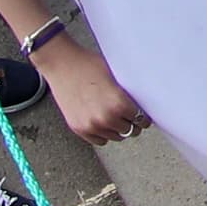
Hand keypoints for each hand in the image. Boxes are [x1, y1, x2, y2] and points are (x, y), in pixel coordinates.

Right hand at [33, 32, 147, 144]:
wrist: (62, 65)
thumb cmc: (89, 65)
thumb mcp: (117, 76)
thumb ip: (129, 93)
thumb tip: (141, 103)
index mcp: (118, 104)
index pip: (141, 120)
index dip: (144, 117)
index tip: (144, 116)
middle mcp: (105, 118)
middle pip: (130, 130)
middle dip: (133, 123)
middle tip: (132, 117)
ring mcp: (90, 125)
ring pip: (115, 137)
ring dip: (118, 129)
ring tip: (118, 119)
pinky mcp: (78, 128)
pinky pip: (99, 141)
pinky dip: (104, 134)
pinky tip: (105, 123)